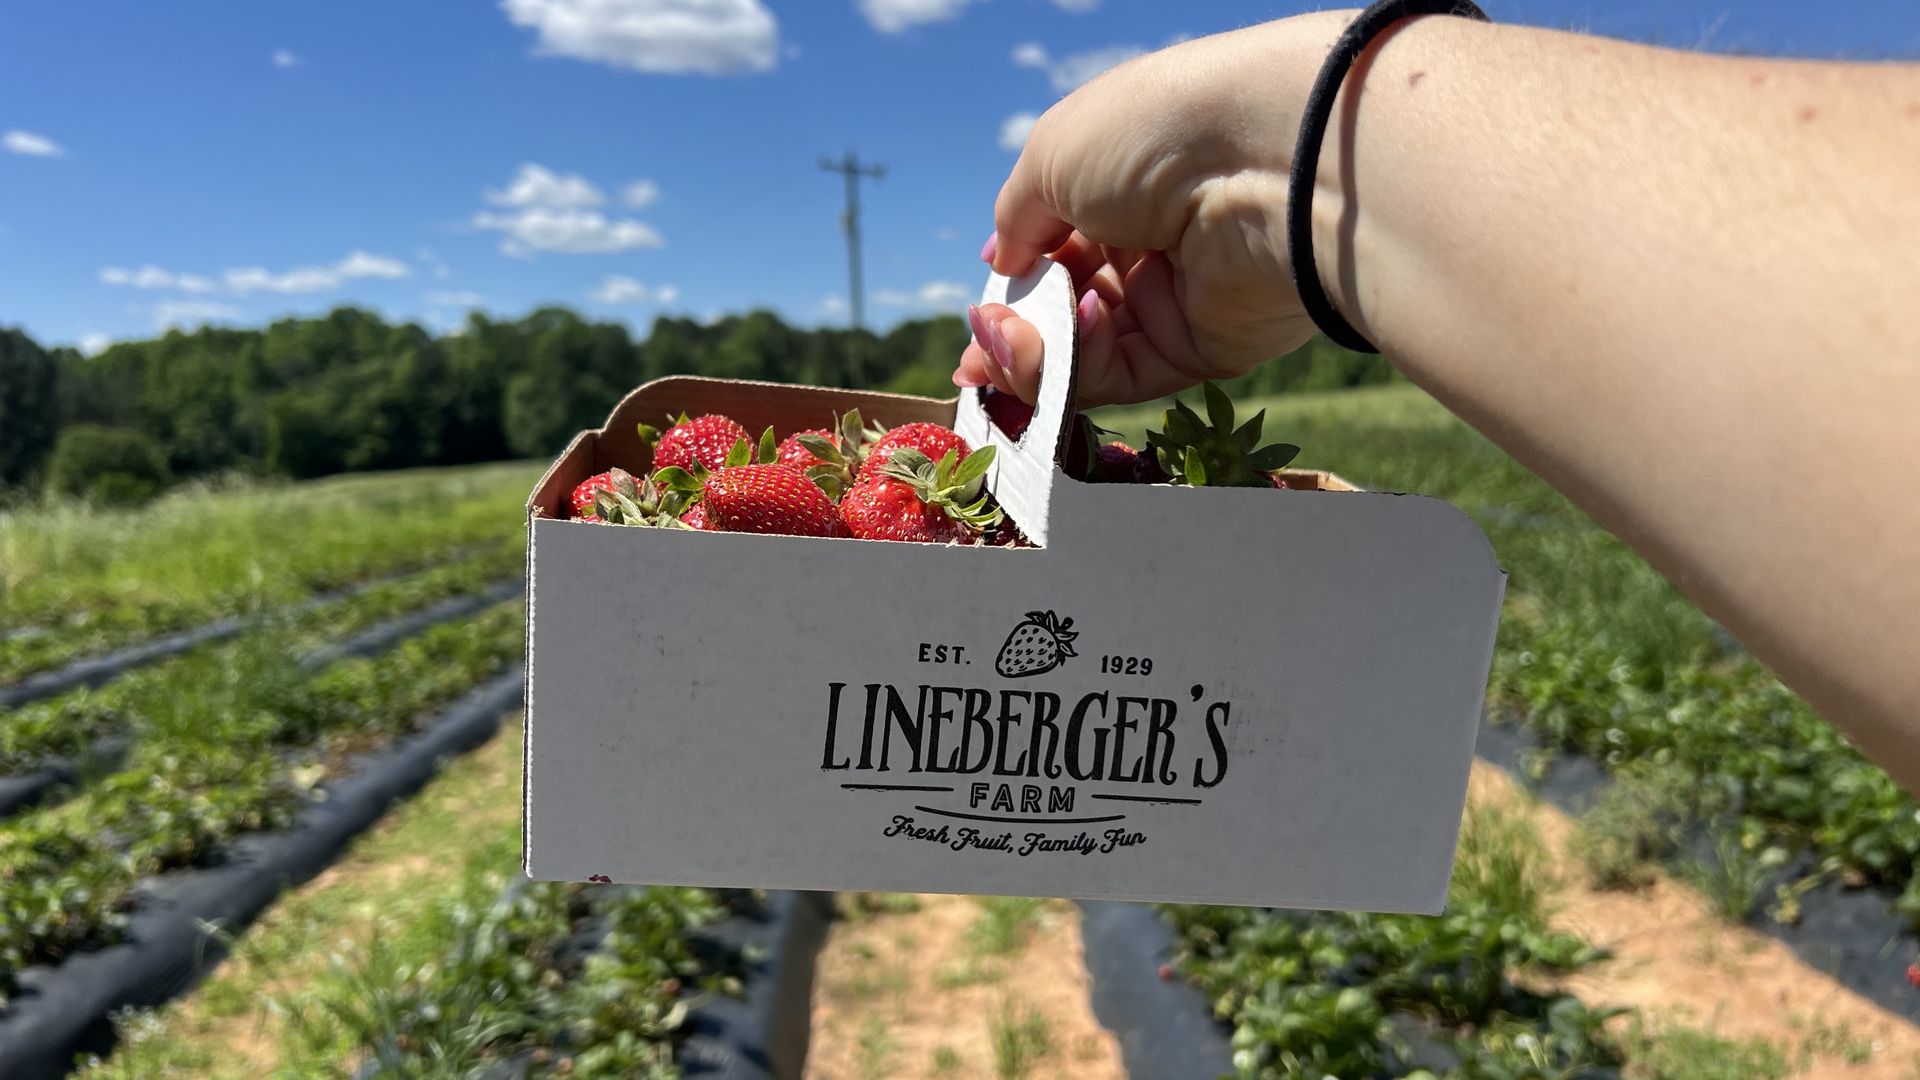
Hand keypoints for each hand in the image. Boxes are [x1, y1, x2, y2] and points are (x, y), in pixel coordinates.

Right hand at [954, 11, 1358, 405]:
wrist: (1261, 163)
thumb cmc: (1152, 135)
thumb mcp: (1052, 156)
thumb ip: (1016, 217)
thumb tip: (1000, 267)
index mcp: (1117, 183)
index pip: (1052, 246)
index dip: (1011, 284)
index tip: (980, 313)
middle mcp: (1149, 242)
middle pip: (1063, 309)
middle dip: (1012, 336)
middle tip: (978, 350)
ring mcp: (1175, 299)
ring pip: (1083, 352)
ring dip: (1034, 355)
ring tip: (1009, 339)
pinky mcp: (1201, 349)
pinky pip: (1122, 374)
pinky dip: (1084, 361)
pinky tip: (1083, 323)